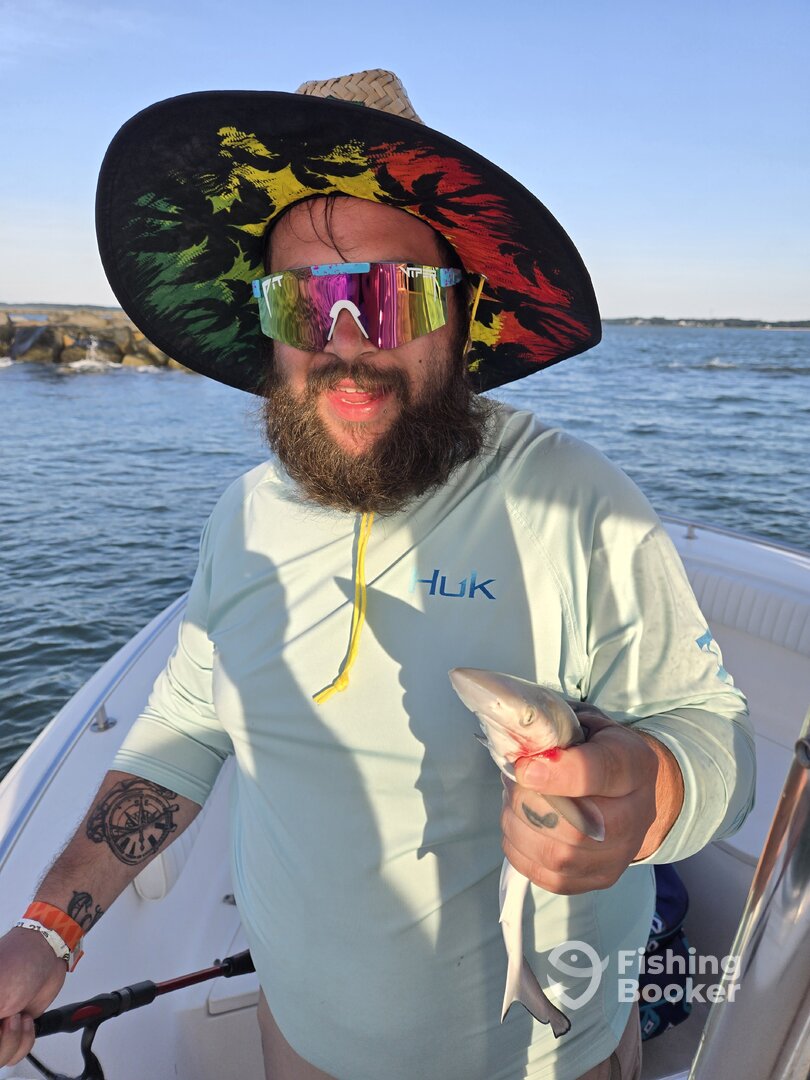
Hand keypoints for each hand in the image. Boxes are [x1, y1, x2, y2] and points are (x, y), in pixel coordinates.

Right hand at [0, 927, 66, 1066]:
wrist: (47, 953)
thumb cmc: (17, 961)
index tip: (1, 1022)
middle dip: (2, 1041)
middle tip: (8, 1018)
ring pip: (1, 1059)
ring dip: (14, 1040)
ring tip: (18, 1016)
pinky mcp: (14, 1030)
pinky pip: (16, 1053)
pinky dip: (25, 1040)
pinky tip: (26, 1019)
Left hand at [501, 703, 683, 894]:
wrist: (632, 792)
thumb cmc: (599, 751)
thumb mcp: (586, 726)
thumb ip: (556, 733)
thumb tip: (518, 747)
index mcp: (634, 765)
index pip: (597, 773)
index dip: (556, 774)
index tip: (522, 768)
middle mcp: (636, 816)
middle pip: (573, 826)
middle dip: (527, 803)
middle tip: (512, 781)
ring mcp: (620, 855)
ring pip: (557, 855)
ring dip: (519, 826)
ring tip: (513, 802)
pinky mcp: (600, 879)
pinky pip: (548, 876)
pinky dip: (521, 851)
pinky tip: (520, 826)